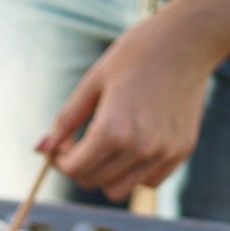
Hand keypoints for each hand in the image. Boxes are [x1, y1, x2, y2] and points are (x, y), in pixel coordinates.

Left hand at [38, 17, 216, 202]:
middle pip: (92, 182)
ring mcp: (162, 153)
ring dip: (105, 175)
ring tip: (106, 147)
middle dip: (78, 167)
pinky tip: (133, 146)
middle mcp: (139, 148)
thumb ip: (66, 120)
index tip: (62, 147)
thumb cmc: (136, 55)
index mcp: (112, 130)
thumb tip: (41, 149)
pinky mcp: (180, 152)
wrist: (188, 40)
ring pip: (118, 190)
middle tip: (79, 145)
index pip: (73, 169)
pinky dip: (134, 173)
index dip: (60, 160)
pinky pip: (147, 181)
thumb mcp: (92, 82)